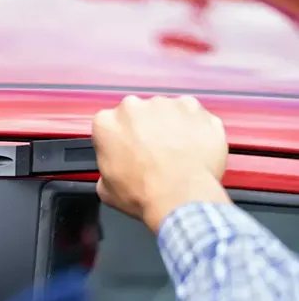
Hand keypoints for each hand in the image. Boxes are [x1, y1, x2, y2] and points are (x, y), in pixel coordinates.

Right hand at [92, 95, 229, 231]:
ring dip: (169, 127)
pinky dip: (194, 128)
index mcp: (106, 123)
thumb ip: (106, 170)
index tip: (127, 156)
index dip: (119, 143)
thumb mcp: (106, 190)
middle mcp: (133, 106)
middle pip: (136, 114)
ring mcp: (165, 104)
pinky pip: (192, 115)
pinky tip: (195, 149)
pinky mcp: (193, 106)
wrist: (180, 197)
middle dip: (143, 130)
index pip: (109, 126)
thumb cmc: (141, 194)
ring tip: (177, 154)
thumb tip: (114, 171)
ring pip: (165, 112)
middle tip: (153, 155)